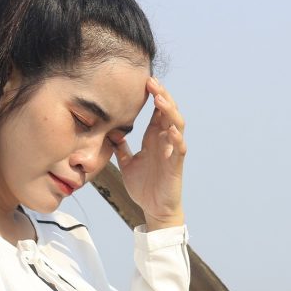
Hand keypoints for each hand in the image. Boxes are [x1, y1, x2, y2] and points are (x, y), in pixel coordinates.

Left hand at [114, 76, 185, 229]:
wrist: (154, 209)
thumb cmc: (144, 187)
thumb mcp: (127, 164)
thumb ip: (121, 148)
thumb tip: (110, 133)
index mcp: (154, 139)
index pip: (156, 112)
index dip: (153, 96)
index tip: (144, 81)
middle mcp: (165, 142)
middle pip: (168, 113)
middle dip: (162, 96)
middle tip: (151, 81)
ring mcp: (172, 152)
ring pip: (177, 126)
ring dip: (170, 112)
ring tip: (160, 99)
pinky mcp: (176, 166)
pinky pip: (180, 149)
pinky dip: (176, 139)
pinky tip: (170, 130)